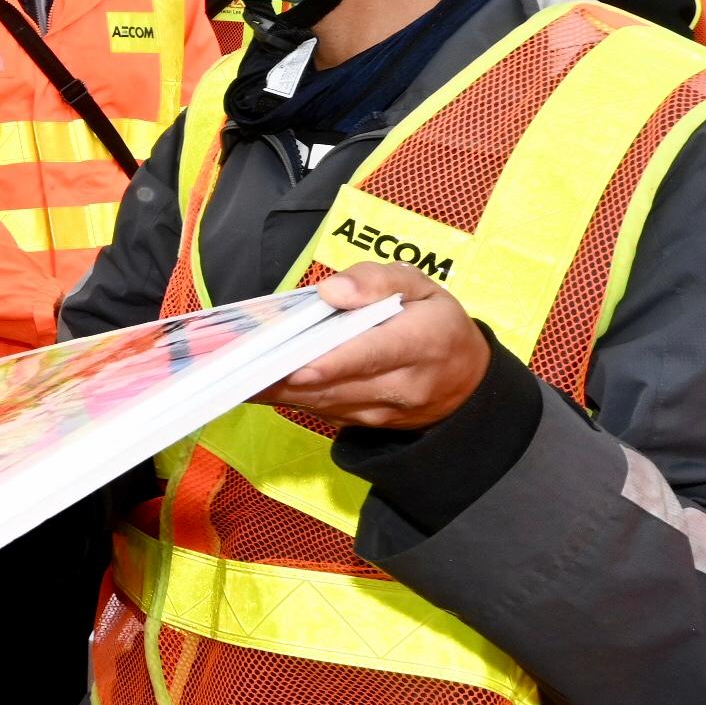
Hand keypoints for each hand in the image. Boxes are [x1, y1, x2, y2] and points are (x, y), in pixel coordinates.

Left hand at [263, 267, 487, 431]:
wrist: (468, 383)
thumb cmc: (437, 323)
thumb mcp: (422, 286)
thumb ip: (378, 280)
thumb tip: (331, 290)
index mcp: (422, 342)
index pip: (373, 353)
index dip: (333, 361)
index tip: (296, 364)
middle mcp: (404, 385)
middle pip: (338, 384)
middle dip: (287, 377)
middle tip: (242, 368)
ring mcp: (383, 411)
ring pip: (324, 402)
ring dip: (279, 391)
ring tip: (236, 375)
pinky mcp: (365, 424)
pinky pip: (322, 410)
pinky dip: (290, 397)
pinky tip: (257, 382)